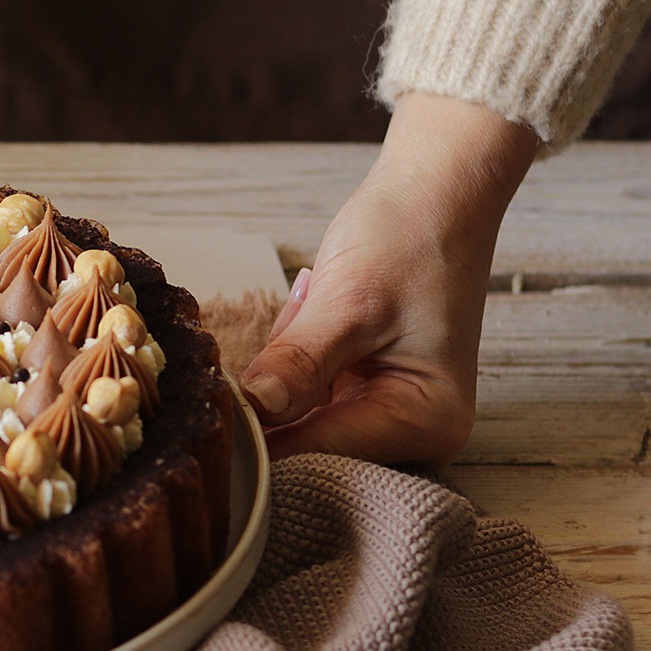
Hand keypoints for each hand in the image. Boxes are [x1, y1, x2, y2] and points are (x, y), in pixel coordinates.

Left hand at [241, 93, 537, 465]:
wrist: (434, 195)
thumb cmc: (411, 240)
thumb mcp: (349, 302)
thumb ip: (299, 363)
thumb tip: (254, 410)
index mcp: (427, 422)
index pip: (325, 455)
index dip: (265, 440)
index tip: (216, 413)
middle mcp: (413, 433)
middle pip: (308, 445)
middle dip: (279, 391)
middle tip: (295, 324)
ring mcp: (387, 414)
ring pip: (294, 417)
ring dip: (285, 366)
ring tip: (318, 305)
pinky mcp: (362, 392)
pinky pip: (300, 393)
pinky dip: (292, 356)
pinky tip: (316, 310)